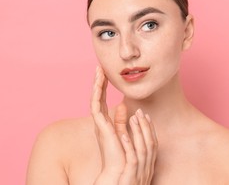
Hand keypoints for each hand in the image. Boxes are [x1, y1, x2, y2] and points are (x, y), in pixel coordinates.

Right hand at [91, 66, 157, 183]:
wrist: (119, 168)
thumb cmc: (123, 153)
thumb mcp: (124, 132)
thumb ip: (122, 119)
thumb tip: (124, 106)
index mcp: (106, 122)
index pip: (104, 101)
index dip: (104, 87)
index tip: (105, 74)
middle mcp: (100, 121)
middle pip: (98, 97)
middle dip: (98, 82)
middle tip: (99, 68)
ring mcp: (98, 122)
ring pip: (95, 98)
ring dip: (96, 84)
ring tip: (99, 70)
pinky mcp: (100, 125)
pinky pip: (96, 105)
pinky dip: (97, 94)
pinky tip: (99, 83)